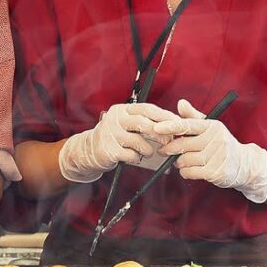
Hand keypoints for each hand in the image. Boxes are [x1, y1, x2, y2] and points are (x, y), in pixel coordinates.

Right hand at [58, 103, 179, 182]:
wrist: (89, 149)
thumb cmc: (115, 136)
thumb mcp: (127, 124)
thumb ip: (145, 122)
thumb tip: (171, 124)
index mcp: (123, 110)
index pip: (147, 109)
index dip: (164, 116)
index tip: (177, 123)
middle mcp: (115, 119)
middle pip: (143, 123)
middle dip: (159, 133)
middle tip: (169, 141)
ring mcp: (111, 134)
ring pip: (138, 141)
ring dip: (148, 149)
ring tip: (149, 152)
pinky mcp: (108, 150)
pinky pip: (130, 155)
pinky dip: (136, 157)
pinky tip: (134, 157)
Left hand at [153, 99, 266, 202]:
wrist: (244, 164)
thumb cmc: (222, 144)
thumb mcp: (210, 128)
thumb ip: (193, 117)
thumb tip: (180, 103)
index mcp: (212, 126)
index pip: (188, 124)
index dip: (171, 126)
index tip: (157, 128)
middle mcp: (216, 140)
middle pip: (183, 144)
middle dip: (170, 148)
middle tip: (166, 150)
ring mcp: (217, 156)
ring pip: (185, 160)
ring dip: (179, 162)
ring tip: (183, 160)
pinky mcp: (216, 172)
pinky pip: (190, 172)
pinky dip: (185, 172)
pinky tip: (190, 169)